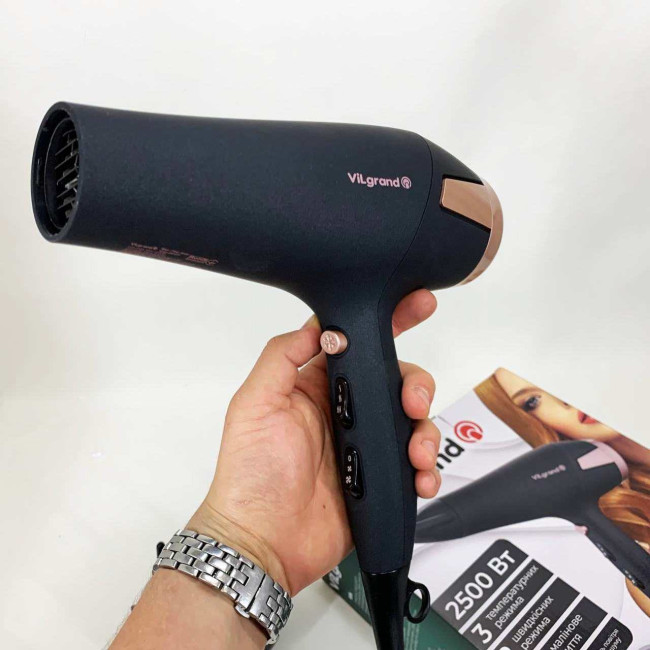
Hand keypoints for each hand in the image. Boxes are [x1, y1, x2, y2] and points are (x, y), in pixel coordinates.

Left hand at [188, 289, 442, 594]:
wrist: (263, 543)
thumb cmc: (249, 475)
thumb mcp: (254, 404)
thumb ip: (282, 357)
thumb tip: (319, 326)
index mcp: (316, 385)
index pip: (355, 343)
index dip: (387, 322)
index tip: (416, 305)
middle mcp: (344, 410)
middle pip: (394, 379)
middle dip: (415, 383)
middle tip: (414, 401)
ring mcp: (365, 445)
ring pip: (412, 420)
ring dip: (425, 429)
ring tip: (417, 451)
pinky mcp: (381, 478)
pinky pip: (416, 464)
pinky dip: (428, 468)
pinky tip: (421, 478)